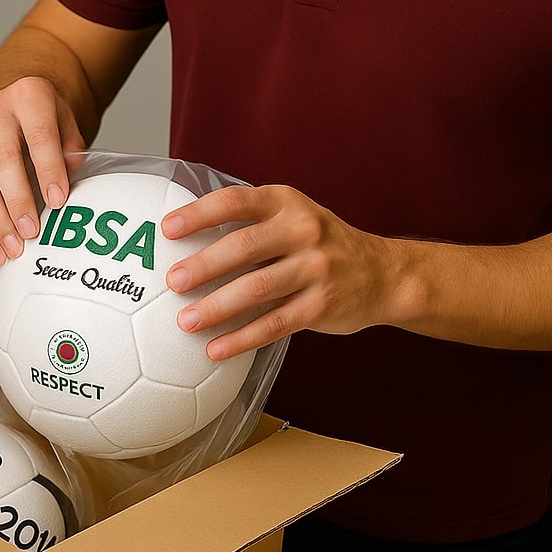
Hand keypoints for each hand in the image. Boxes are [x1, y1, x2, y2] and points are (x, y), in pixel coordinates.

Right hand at [0, 76, 84, 265]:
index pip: (38, 135)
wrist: (21, 106)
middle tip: (31, 232)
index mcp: (27, 96)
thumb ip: (71, 149)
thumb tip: (68, 178)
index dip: (48, 169)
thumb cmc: (49, 120)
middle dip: (16, 201)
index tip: (57, 202)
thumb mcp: (69, 124)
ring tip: (12, 249)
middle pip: (2, 161)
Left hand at [163, 184, 408, 359]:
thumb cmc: (318, 245)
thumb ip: (248, 223)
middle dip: (204, 266)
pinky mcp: (322, 305)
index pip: (237, 202)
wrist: (384, 274)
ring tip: (186, 322)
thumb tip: (179, 242)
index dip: (199, 214)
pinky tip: (215, 350)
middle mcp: (303, 231)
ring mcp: (316, 268)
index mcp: (286, 204)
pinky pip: (274, 324)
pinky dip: (241, 339)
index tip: (167, 229)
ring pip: (257, 289)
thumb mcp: (291, 217)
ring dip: (217, 308)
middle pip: (245, 247)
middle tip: (173, 283)